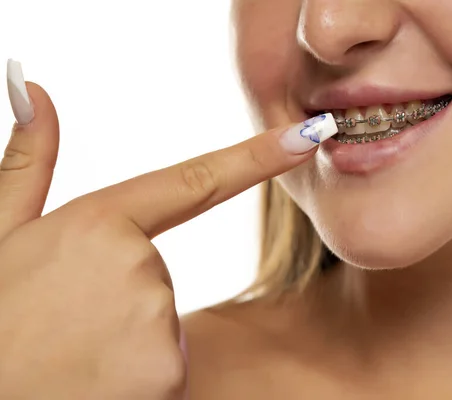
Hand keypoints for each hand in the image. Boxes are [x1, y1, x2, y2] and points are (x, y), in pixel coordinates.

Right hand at [0, 60, 336, 398]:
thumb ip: (29, 164)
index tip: (306, 136)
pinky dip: (136, 372)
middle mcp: (140, 266)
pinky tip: (95, 379)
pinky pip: (165, 361)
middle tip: (70, 320)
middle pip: (159, 272)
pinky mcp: (168, 372)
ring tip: (77, 352)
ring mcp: (157, 321)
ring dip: (127, 334)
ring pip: (160, 319)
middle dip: (124, 293)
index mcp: (101, 223)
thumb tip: (35, 91)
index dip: (257, 157)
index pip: (197, 181)